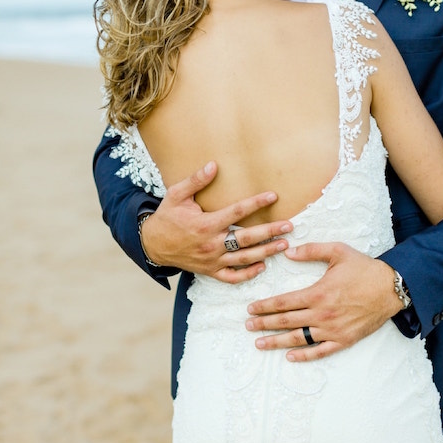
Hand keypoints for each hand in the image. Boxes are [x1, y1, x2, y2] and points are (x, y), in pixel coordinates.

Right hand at [140, 161, 292, 282]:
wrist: (152, 245)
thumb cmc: (167, 217)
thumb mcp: (176, 195)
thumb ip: (195, 181)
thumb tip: (213, 165)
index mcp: (205, 224)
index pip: (236, 212)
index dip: (256, 203)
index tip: (273, 196)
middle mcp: (211, 244)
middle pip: (246, 238)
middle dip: (270, 232)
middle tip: (289, 226)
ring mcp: (212, 260)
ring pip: (243, 258)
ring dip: (265, 252)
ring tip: (283, 245)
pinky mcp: (210, 271)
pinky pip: (232, 277)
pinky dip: (247, 274)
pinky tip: (262, 267)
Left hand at [245, 242, 402, 359]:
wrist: (391, 288)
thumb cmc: (364, 268)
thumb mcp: (338, 251)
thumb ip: (311, 250)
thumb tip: (289, 251)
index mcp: (318, 293)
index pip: (284, 302)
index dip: (265, 306)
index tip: (251, 308)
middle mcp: (322, 314)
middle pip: (287, 321)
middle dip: (265, 324)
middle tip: (248, 326)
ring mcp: (333, 329)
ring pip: (299, 339)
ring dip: (277, 342)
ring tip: (260, 343)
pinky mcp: (344, 339)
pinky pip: (320, 351)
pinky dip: (305, 355)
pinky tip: (290, 357)